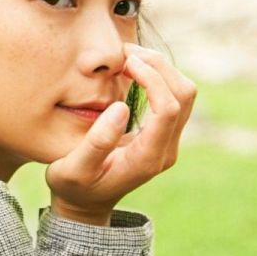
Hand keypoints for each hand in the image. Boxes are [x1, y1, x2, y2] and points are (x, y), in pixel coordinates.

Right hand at [46, 44, 196, 222]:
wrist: (86, 203)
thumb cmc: (74, 188)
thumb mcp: (71, 171)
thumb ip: (95, 143)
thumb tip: (122, 108)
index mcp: (147, 159)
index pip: (168, 109)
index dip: (152, 78)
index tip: (126, 63)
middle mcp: (166, 151)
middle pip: (184, 95)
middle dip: (159, 66)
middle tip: (127, 52)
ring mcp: (169, 142)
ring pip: (184, 92)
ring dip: (161, 69)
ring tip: (130, 58)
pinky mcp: (165, 133)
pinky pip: (175, 96)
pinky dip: (159, 77)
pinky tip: (134, 70)